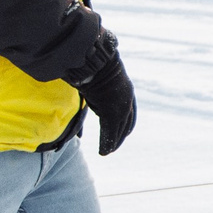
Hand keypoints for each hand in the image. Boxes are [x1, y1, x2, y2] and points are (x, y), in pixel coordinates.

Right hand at [66, 31, 136, 155]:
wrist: (95, 59)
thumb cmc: (93, 65)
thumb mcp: (97, 79)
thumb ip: (94, 89)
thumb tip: (83, 88)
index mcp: (126, 91)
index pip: (129, 114)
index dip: (125, 126)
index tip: (121, 134)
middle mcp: (127, 100)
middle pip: (126, 124)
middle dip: (119, 136)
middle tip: (112, 147)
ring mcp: (121, 105)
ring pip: (118, 130)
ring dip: (113, 142)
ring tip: (107, 152)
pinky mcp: (112, 111)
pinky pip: (110, 132)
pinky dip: (107, 143)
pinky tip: (104, 152)